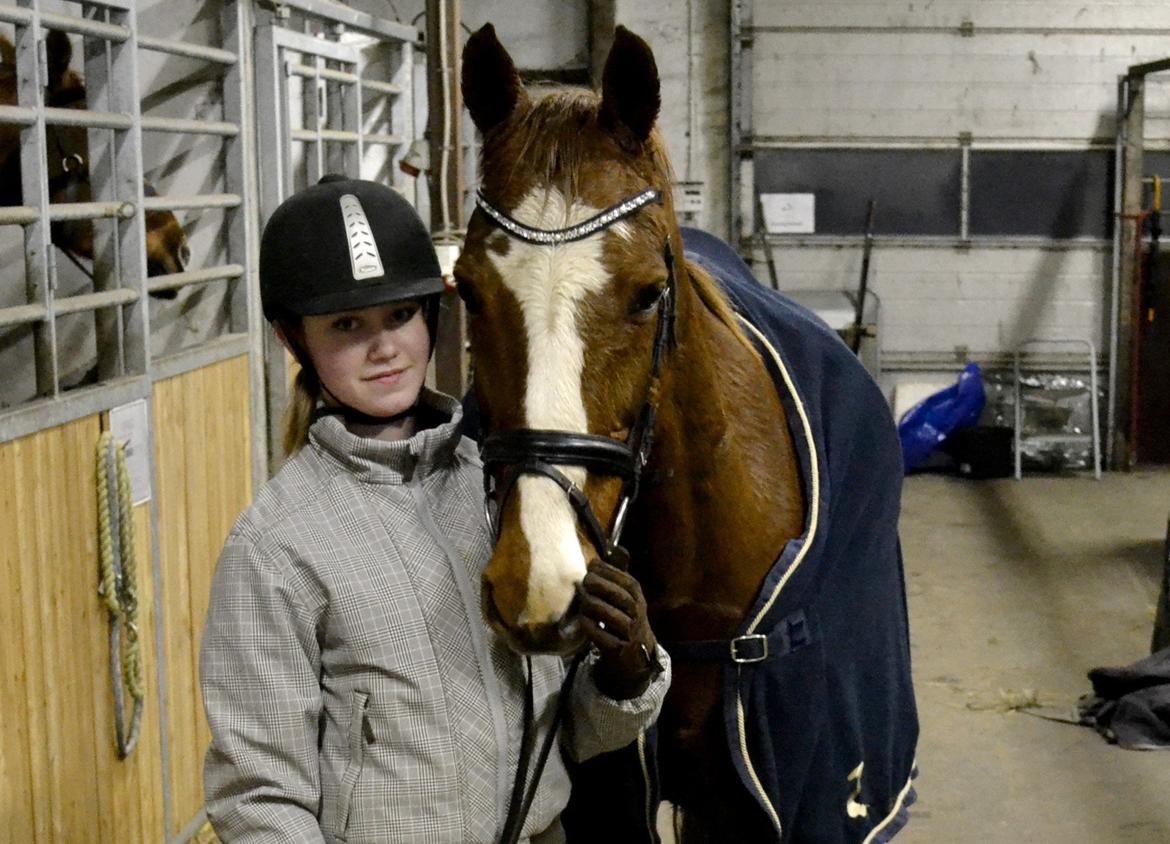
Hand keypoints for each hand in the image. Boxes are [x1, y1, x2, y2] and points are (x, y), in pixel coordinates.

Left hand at [577, 553, 661, 699]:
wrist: (636, 656)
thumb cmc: (625, 619)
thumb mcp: (626, 597)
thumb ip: (615, 577)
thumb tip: (602, 555)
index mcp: (638, 599)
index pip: (627, 582)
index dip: (609, 571)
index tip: (592, 565)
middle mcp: (637, 614)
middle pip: (620, 596)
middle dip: (600, 585)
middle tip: (585, 581)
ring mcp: (630, 633)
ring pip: (611, 615)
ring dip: (593, 605)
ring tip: (582, 600)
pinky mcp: (619, 650)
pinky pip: (602, 636)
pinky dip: (590, 626)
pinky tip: (583, 619)